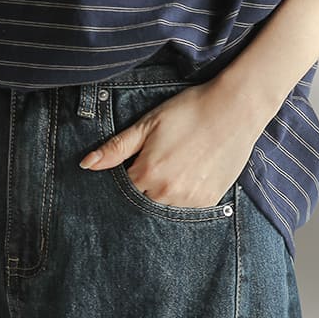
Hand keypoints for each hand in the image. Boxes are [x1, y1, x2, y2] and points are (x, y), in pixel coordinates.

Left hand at [78, 79, 278, 207]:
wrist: (233, 109)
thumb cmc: (188, 111)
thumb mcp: (147, 124)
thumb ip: (116, 148)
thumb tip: (85, 165)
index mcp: (146, 173)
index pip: (123, 189)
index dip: (128, 176)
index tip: (138, 162)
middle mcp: (166, 193)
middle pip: (142, 201)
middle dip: (145, 187)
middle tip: (162, 162)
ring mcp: (189, 200)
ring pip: (164, 207)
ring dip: (164, 194)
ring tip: (178, 165)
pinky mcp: (209, 201)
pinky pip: (187, 209)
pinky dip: (184, 196)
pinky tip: (192, 173)